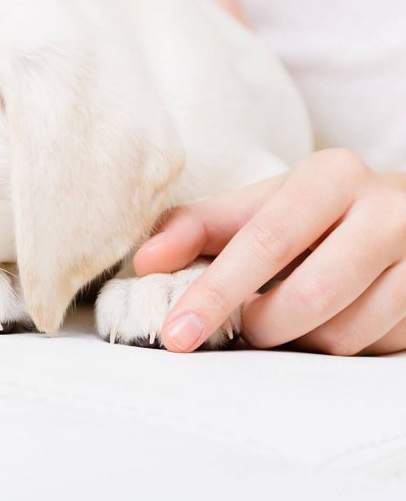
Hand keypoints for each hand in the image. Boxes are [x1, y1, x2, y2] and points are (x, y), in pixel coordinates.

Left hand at [134, 149, 405, 355]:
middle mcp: (385, 207)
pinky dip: (340, 346)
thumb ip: (196, 230)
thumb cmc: (310, 218)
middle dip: (263, 326)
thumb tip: (143, 262)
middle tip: (247, 327)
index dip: (215, 293)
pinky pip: (375, 347)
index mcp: (330, 176)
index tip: (176, 333)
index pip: (264, 242)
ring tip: (290, 319)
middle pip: (308, 296)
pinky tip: (332, 320)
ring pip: (344, 332)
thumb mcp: (254, 210)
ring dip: (301, 341)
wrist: (401, 219)